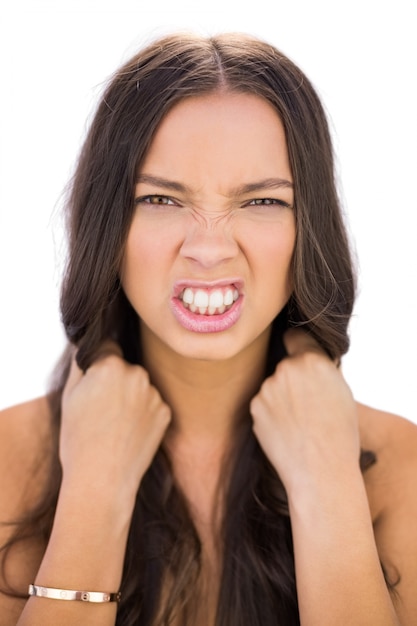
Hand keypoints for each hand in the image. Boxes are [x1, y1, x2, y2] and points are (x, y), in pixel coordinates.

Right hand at [61, 342, 170, 506]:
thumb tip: (89, 344)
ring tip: (114, 425)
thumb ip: (82, 363)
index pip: (106, 348)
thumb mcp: (70, 395)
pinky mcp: (166, 412)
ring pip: (139, 386)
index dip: (97, 366)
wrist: (102, 481)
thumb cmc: (79, 439)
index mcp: (111, 364)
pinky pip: (152, 404)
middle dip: (115, 380)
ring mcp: (154, 393)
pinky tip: (129, 433)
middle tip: (100, 409)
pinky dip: (143, 414)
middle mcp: (137, 373)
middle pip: (125, 367)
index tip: (92, 384)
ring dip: (130, 397)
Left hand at [250, 329, 359, 492]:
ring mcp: (267, 388)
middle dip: (293, 378)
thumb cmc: (340, 435)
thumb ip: (321, 369)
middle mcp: (286, 369)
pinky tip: (287, 431)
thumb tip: (307, 359)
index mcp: (312, 360)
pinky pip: (264, 404)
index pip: (296, 335)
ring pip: (274, 386)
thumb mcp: (341, 391)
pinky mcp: (254, 407)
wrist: (321, 472)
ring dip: (282, 397)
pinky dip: (272, 413)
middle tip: (308, 403)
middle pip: (285, 364)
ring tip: (300, 422)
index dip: (298, 343)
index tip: (297, 349)